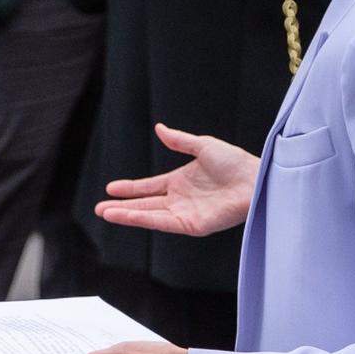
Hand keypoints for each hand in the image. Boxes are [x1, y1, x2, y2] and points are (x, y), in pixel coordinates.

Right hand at [96, 123, 258, 236]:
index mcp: (181, 182)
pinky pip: (161, 223)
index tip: (110, 188)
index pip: (148, 187)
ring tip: (104, 213)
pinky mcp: (191, 225)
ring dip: (126, 214)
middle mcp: (180, 199)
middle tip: (99, 208)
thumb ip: (179, 140)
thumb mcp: (203, 145)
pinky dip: (141, 219)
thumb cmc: (236, 163)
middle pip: (144, 204)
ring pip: (148, 215)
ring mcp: (184, 213)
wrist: (255, 179)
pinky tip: (125, 216)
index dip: (129, 188)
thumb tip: (159, 128)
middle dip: (121, 206)